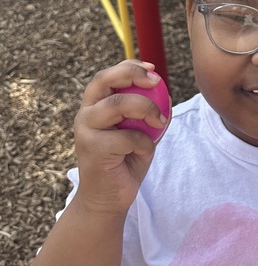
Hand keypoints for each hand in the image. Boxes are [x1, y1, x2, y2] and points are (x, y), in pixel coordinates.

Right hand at [73, 60, 170, 214]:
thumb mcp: (139, 133)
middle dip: (132, 75)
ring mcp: (85, 131)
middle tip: (157, 82)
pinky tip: (143, 152)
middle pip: (103, 81)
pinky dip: (144, 142)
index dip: (128, 67)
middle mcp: (85, 115)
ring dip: (145, 109)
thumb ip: (145, 114)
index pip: (106, 77)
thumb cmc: (125, 163)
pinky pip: (128, 136)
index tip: (152, 69)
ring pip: (117, 104)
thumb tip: (164, 92)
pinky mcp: (93, 149)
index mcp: (94, 107)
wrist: (108, 199)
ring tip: (159, 122)